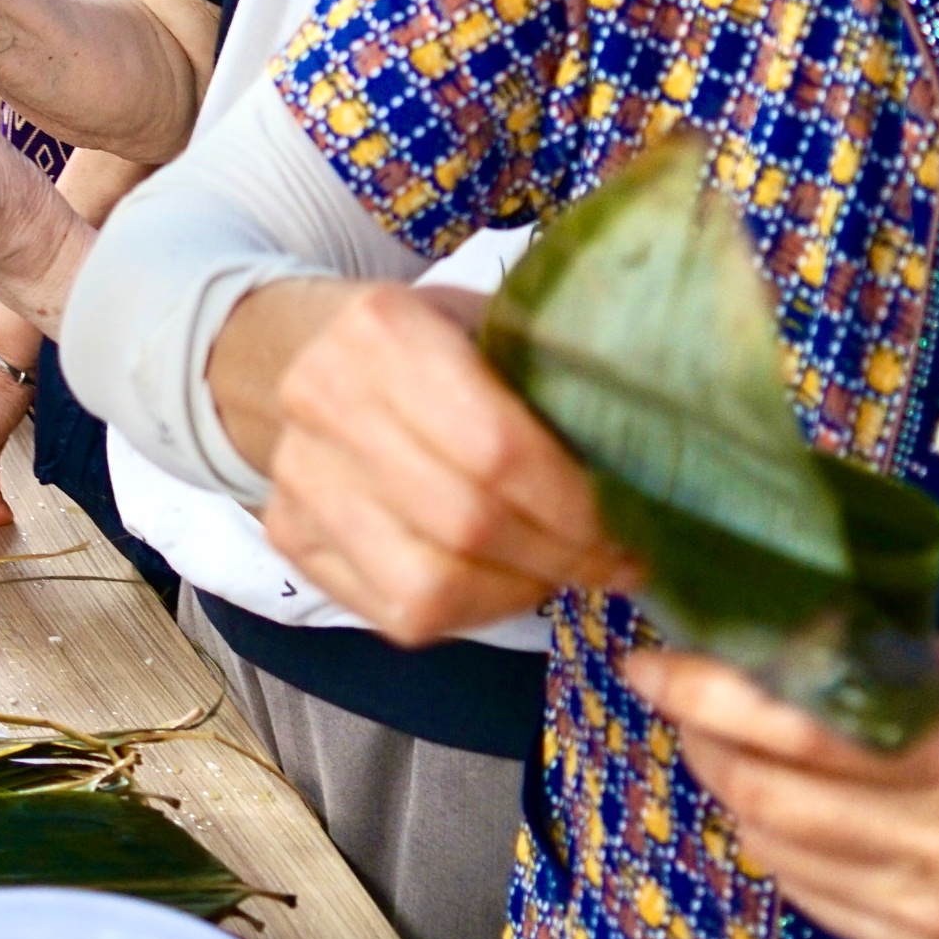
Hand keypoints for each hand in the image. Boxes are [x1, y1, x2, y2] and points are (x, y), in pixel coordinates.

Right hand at [246, 279, 633, 640]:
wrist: (301, 351)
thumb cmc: (427, 342)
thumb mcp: (489, 325)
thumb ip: (552, 380)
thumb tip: (650, 464)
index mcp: (383, 329)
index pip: (496, 446)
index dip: (572, 502)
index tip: (627, 526)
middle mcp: (323, 398)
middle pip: (466, 522)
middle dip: (558, 556)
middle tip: (610, 562)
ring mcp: (297, 474)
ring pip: (430, 585)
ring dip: (517, 594)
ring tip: (558, 574)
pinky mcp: (289, 535)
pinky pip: (399, 614)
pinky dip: (470, 614)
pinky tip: (503, 584)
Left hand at [622, 637, 938, 938]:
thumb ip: (882, 663)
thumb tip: (764, 627)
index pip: (793, 722)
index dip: (703, 686)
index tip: (651, 656)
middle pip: (763, 788)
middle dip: (699, 732)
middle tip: (679, 686)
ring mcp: (932, 912)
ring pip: (770, 842)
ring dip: (728, 783)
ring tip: (723, 734)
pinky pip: (807, 889)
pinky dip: (775, 836)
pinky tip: (781, 796)